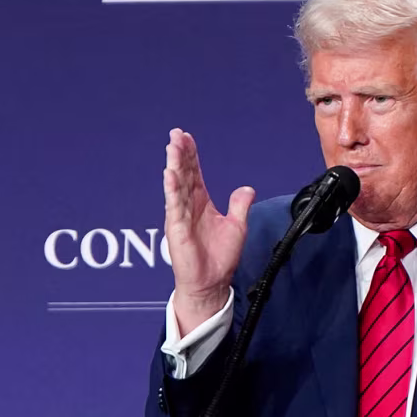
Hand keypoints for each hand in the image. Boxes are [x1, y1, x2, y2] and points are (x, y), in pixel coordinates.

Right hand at [163, 128, 254, 333]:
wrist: (212, 282)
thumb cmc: (219, 257)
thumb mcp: (237, 226)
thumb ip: (239, 206)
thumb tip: (247, 188)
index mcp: (200, 203)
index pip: (194, 174)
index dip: (191, 155)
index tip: (187, 137)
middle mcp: (188, 207)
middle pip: (183, 174)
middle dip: (180, 153)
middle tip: (176, 134)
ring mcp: (180, 216)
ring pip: (176, 185)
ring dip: (174, 165)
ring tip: (172, 147)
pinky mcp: (176, 229)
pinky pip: (174, 205)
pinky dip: (172, 189)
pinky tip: (170, 174)